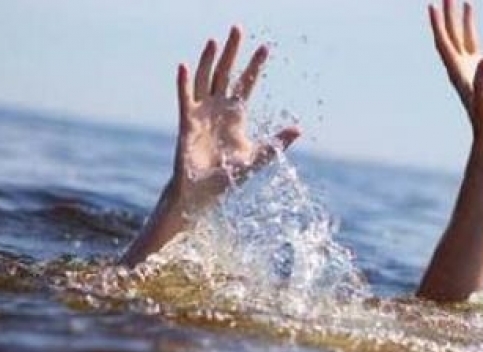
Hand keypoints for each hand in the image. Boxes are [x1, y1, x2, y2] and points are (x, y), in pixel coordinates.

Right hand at [172, 27, 299, 207]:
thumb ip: (275, 143)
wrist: (203, 191)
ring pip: (205, 79)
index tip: (265, 47)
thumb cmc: (227, 176)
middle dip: (232, 52)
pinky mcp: (186, 122)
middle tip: (237, 29)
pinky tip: (184, 66)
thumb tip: (298, 128)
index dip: (255, 66)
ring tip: (214, 41)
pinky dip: (184, 82)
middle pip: (225, 73)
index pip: (246, 83)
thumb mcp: (256, 158)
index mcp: (235, 115)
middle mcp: (218, 108)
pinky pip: (185, 98)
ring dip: (208, 60)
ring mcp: (201, 113)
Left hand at [428, 0, 482, 142]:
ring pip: (469, 40)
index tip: (432, 6)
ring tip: (466, 2)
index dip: (437, 25)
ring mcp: (477, 71)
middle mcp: (464, 68)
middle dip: (449, 17)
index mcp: (458, 72)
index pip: (443, 43)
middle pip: (452, 37)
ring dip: (466, 22)